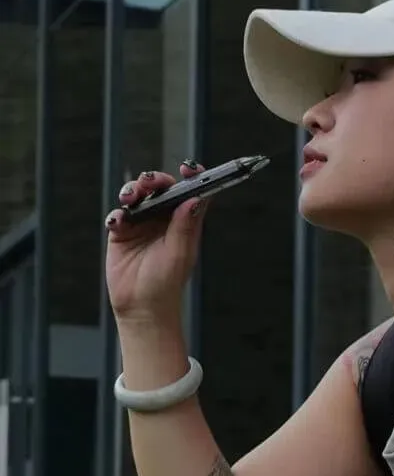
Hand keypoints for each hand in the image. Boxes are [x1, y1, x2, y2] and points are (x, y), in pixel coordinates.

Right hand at [104, 161, 208, 324]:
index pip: (191, 193)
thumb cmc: (166, 284)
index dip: (191, 177)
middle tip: (148, 182)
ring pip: (138, 196)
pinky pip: (119, 214)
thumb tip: (195, 199)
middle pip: (161, 188)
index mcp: (185, 223)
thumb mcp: (179, 254)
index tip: (188, 168)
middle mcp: (165, 220)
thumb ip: (185, 226)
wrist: (141, 306)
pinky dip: (117, 213)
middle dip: (153, 180)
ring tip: (129, 198)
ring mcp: (143, 224)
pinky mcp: (122, 232)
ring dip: (132, 190)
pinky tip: (118, 222)